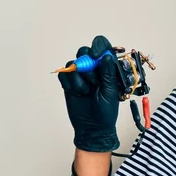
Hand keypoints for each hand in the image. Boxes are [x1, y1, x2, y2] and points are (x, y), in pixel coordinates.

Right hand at [58, 35, 120, 151]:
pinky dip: (69, 83)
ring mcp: (80, 75)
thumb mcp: (111, 92)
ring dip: (79, 78)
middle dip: (87, 64)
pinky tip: (77, 93)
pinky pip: (64, 74)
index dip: (98, 48)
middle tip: (93, 80)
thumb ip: (108, 73)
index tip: (96, 56)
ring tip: (86, 91)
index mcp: (107, 69)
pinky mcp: (69, 83)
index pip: (102, 48)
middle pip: (84, 52)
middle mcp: (94, 69)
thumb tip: (106, 56)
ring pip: (73, 63)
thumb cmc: (106, 111)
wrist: (92, 127)